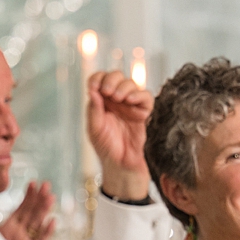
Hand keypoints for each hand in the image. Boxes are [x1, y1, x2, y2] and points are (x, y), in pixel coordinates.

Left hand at [0, 181, 56, 239]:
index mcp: (10, 225)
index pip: (21, 207)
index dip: (28, 195)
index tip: (33, 183)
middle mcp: (20, 231)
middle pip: (32, 212)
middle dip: (40, 198)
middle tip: (46, 184)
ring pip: (37, 222)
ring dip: (45, 210)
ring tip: (51, 197)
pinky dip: (47, 232)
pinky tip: (53, 221)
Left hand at [86, 70, 153, 200]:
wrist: (121, 163)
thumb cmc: (106, 147)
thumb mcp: (94, 128)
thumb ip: (94, 110)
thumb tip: (93, 91)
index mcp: (101, 101)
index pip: (99, 79)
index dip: (97, 78)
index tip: (95, 87)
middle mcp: (116, 100)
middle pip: (116, 76)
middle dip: (111, 79)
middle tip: (108, 92)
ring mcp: (130, 105)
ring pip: (131, 83)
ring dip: (124, 87)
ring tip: (118, 98)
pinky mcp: (143, 112)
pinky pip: (146, 97)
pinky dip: (139, 95)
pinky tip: (130, 101)